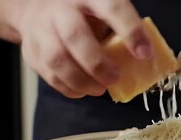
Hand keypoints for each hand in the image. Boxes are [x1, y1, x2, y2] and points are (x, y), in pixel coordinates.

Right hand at [18, 0, 152, 97]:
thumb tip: (149, 58)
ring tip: (99, 89)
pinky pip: (49, 74)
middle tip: (114, 78)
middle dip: (97, 64)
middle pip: (75, 36)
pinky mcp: (31, 50)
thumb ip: (121, 29)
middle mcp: (62, 9)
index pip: (113, 9)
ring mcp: (42, 29)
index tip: (145, 54)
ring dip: (82, 81)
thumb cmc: (83, 13)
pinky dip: (70, 88)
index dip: (131, 31)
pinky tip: (83, 89)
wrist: (37, 8)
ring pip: (57, 59)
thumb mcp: (103, 9)